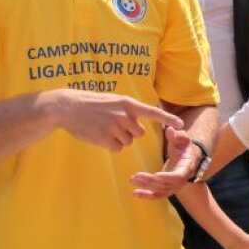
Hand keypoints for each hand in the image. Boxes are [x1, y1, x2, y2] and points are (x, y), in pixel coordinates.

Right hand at [47, 89, 181, 150]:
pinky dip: (110, 145)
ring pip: (127, 142)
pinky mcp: (105, 138)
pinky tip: (99, 136)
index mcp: (128, 104)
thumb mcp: (113, 101)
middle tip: (112, 125)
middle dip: (129, 132)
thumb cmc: (91, 104)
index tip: (181, 124)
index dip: (167, 119)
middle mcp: (124, 115)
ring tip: (103, 128)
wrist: (68, 107)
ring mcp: (115, 127)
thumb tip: (139, 124)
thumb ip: (128, 111)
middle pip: (138, 133)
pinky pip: (117, 148)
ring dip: (118, 139)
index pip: (153, 112)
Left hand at [130, 127, 204, 198]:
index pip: (178, 176)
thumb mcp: (183, 140)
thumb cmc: (184, 148)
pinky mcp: (166, 189)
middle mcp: (180, 181)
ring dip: (146, 186)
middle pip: (165, 184)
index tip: (156, 175)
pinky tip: (135, 193)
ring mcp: (173, 187)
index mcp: (186, 168)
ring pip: (159, 190)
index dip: (167, 177)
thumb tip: (170, 130)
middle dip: (150, 181)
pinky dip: (146, 195)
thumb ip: (177, 135)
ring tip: (133, 180)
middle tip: (136, 176)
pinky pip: (156, 195)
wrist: (188, 159)